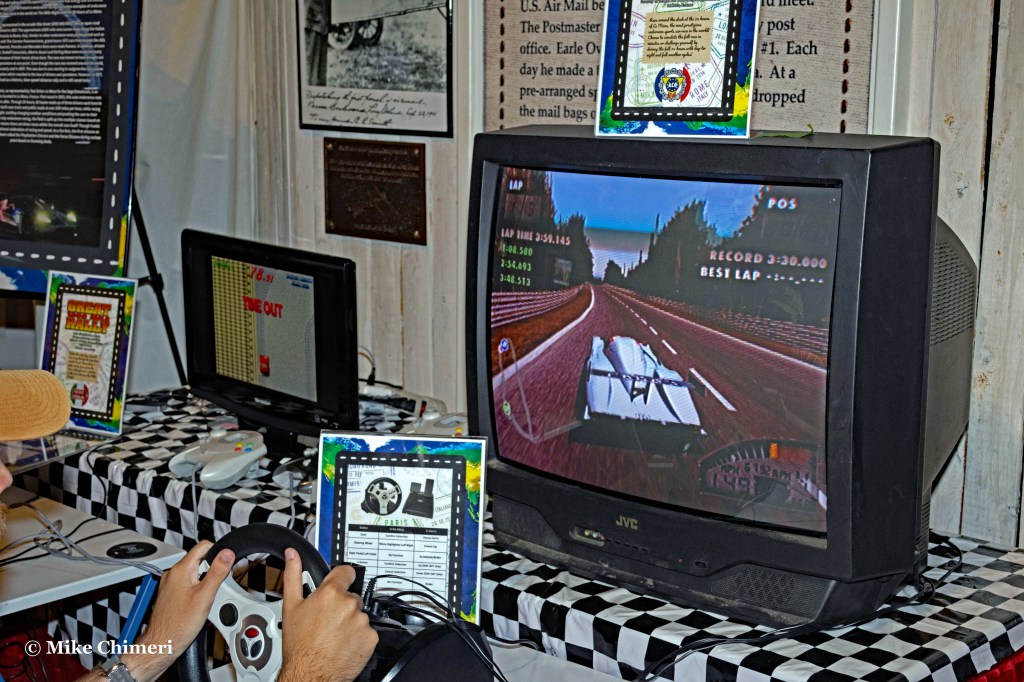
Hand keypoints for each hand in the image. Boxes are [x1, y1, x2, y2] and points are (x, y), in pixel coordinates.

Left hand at [123, 540, 233, 681]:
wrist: (162, 643)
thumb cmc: (179, 624)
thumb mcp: (205, 596)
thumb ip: (217, 572)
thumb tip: (227, 553)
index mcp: (180, 570)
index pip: (203, 546)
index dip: (218, 553)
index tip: (225, 564)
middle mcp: (172, 574)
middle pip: (200, 560)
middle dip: (212, 570)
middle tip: (215, 588)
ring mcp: (170, 584)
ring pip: (194, 573)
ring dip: (204, 581)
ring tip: (206, 599)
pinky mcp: (170, 594)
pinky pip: (187, 584)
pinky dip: (196, 590)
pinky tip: (198, 604)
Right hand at [279, 548, 377, 681]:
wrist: (310, 674)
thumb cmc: (299, 646)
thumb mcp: (291, 607)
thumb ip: (293, 575)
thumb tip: (293, 555)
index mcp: (331, 593)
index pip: (346, 571)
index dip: (340, 578)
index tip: (337, 584)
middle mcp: (349, 604)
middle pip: (351, 596)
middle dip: (342, 605)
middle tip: (327, 620)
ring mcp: (362, 621)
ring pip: (359, 615)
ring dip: (350, 622)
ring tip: (334, 635)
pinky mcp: (371, 637)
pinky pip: (368, 631)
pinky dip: (359, 636)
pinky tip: (344, 643)